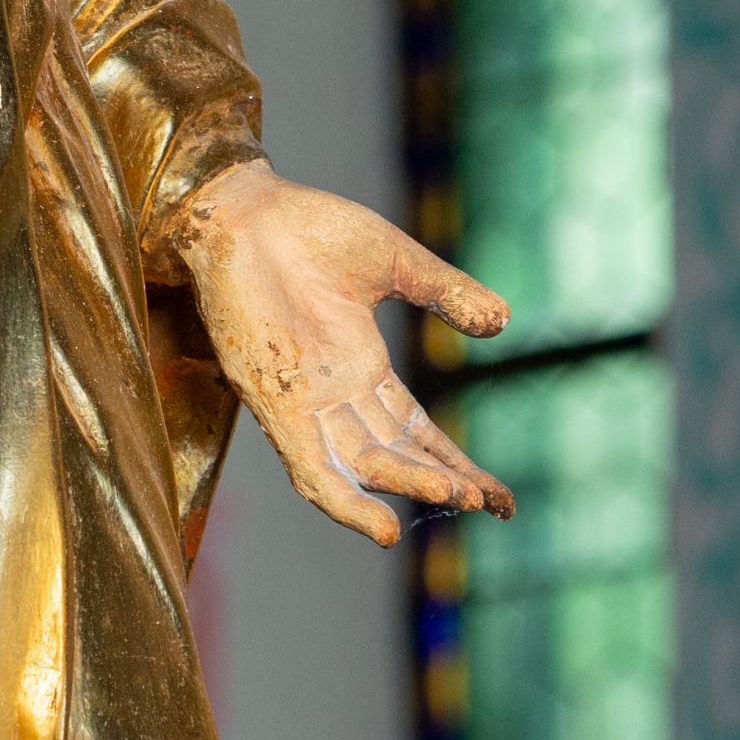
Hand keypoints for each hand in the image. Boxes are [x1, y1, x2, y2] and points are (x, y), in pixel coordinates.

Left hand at [172, 162, 515, 550]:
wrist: (238, 212)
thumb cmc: (307, 228)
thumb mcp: (395, 262)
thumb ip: (446, 293)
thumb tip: (502, 322)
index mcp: (362, 367)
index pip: (416, 433)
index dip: (455, 466)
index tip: (499, 500)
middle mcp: (334, 395)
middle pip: (396, 457)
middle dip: (442, 484)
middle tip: (488, 506)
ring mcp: (303, 402)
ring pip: (360, 466)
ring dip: (406, 486)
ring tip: (454, 500)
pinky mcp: (272, 403)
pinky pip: (310, 468)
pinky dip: (345, 501)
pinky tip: (384, 527)